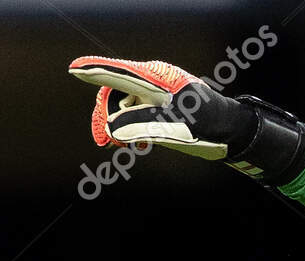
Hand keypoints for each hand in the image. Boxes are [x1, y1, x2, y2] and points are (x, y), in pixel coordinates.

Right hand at [67, 57, 251, 160]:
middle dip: (105, 114)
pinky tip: (136, 144)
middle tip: (102, 142)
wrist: (229, 131)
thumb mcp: (177, 129)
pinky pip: (133, 113)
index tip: (75, 68)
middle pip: (115, 91)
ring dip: (116, 125)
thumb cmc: (207, 126)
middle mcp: (153, 82)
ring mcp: (154, 93)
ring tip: (120, 147)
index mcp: (157, 79)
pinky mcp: (157, 106)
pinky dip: (128, 127)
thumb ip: (143, 126)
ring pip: (122, 105)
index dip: (96, 70)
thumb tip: (111, 130)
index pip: (121, 73)